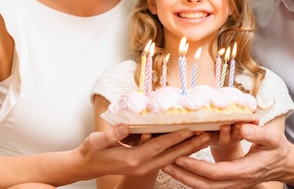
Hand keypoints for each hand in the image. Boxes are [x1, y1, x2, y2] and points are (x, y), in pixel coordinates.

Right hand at [77, 124, 209, 178]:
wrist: (86, 166)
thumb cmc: (91, 151)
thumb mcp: (97, 141)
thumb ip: (112, 134)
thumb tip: (126, 126)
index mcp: (133, 159)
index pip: (159, 146)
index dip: (175, 137)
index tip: (190, 129)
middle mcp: (142, 165)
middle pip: (171, 155)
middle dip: (190, 145)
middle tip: (207, 134)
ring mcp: (144, 167)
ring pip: (171, 158)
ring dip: (188, 149)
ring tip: (204, 139)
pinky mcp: (144, 166)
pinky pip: (166, 159)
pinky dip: (179, 152)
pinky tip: (188, 146)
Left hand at [162, 123, 293, 188]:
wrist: (285, 164)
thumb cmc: (278, 149)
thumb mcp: (272, 137)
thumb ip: (257, 133)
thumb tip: (242, 128)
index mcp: (244, 171)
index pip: (214, 173)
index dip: (195, 166)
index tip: (179, 157)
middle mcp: (236, 182)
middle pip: (204, 185)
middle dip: (182, 175)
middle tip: (163, 163)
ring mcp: (233, 185)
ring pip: (204, 187)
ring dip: (184, 177)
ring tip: (166, 165)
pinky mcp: (230, 182)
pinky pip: (208, 184)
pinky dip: (192, 177)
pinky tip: (181, 168)